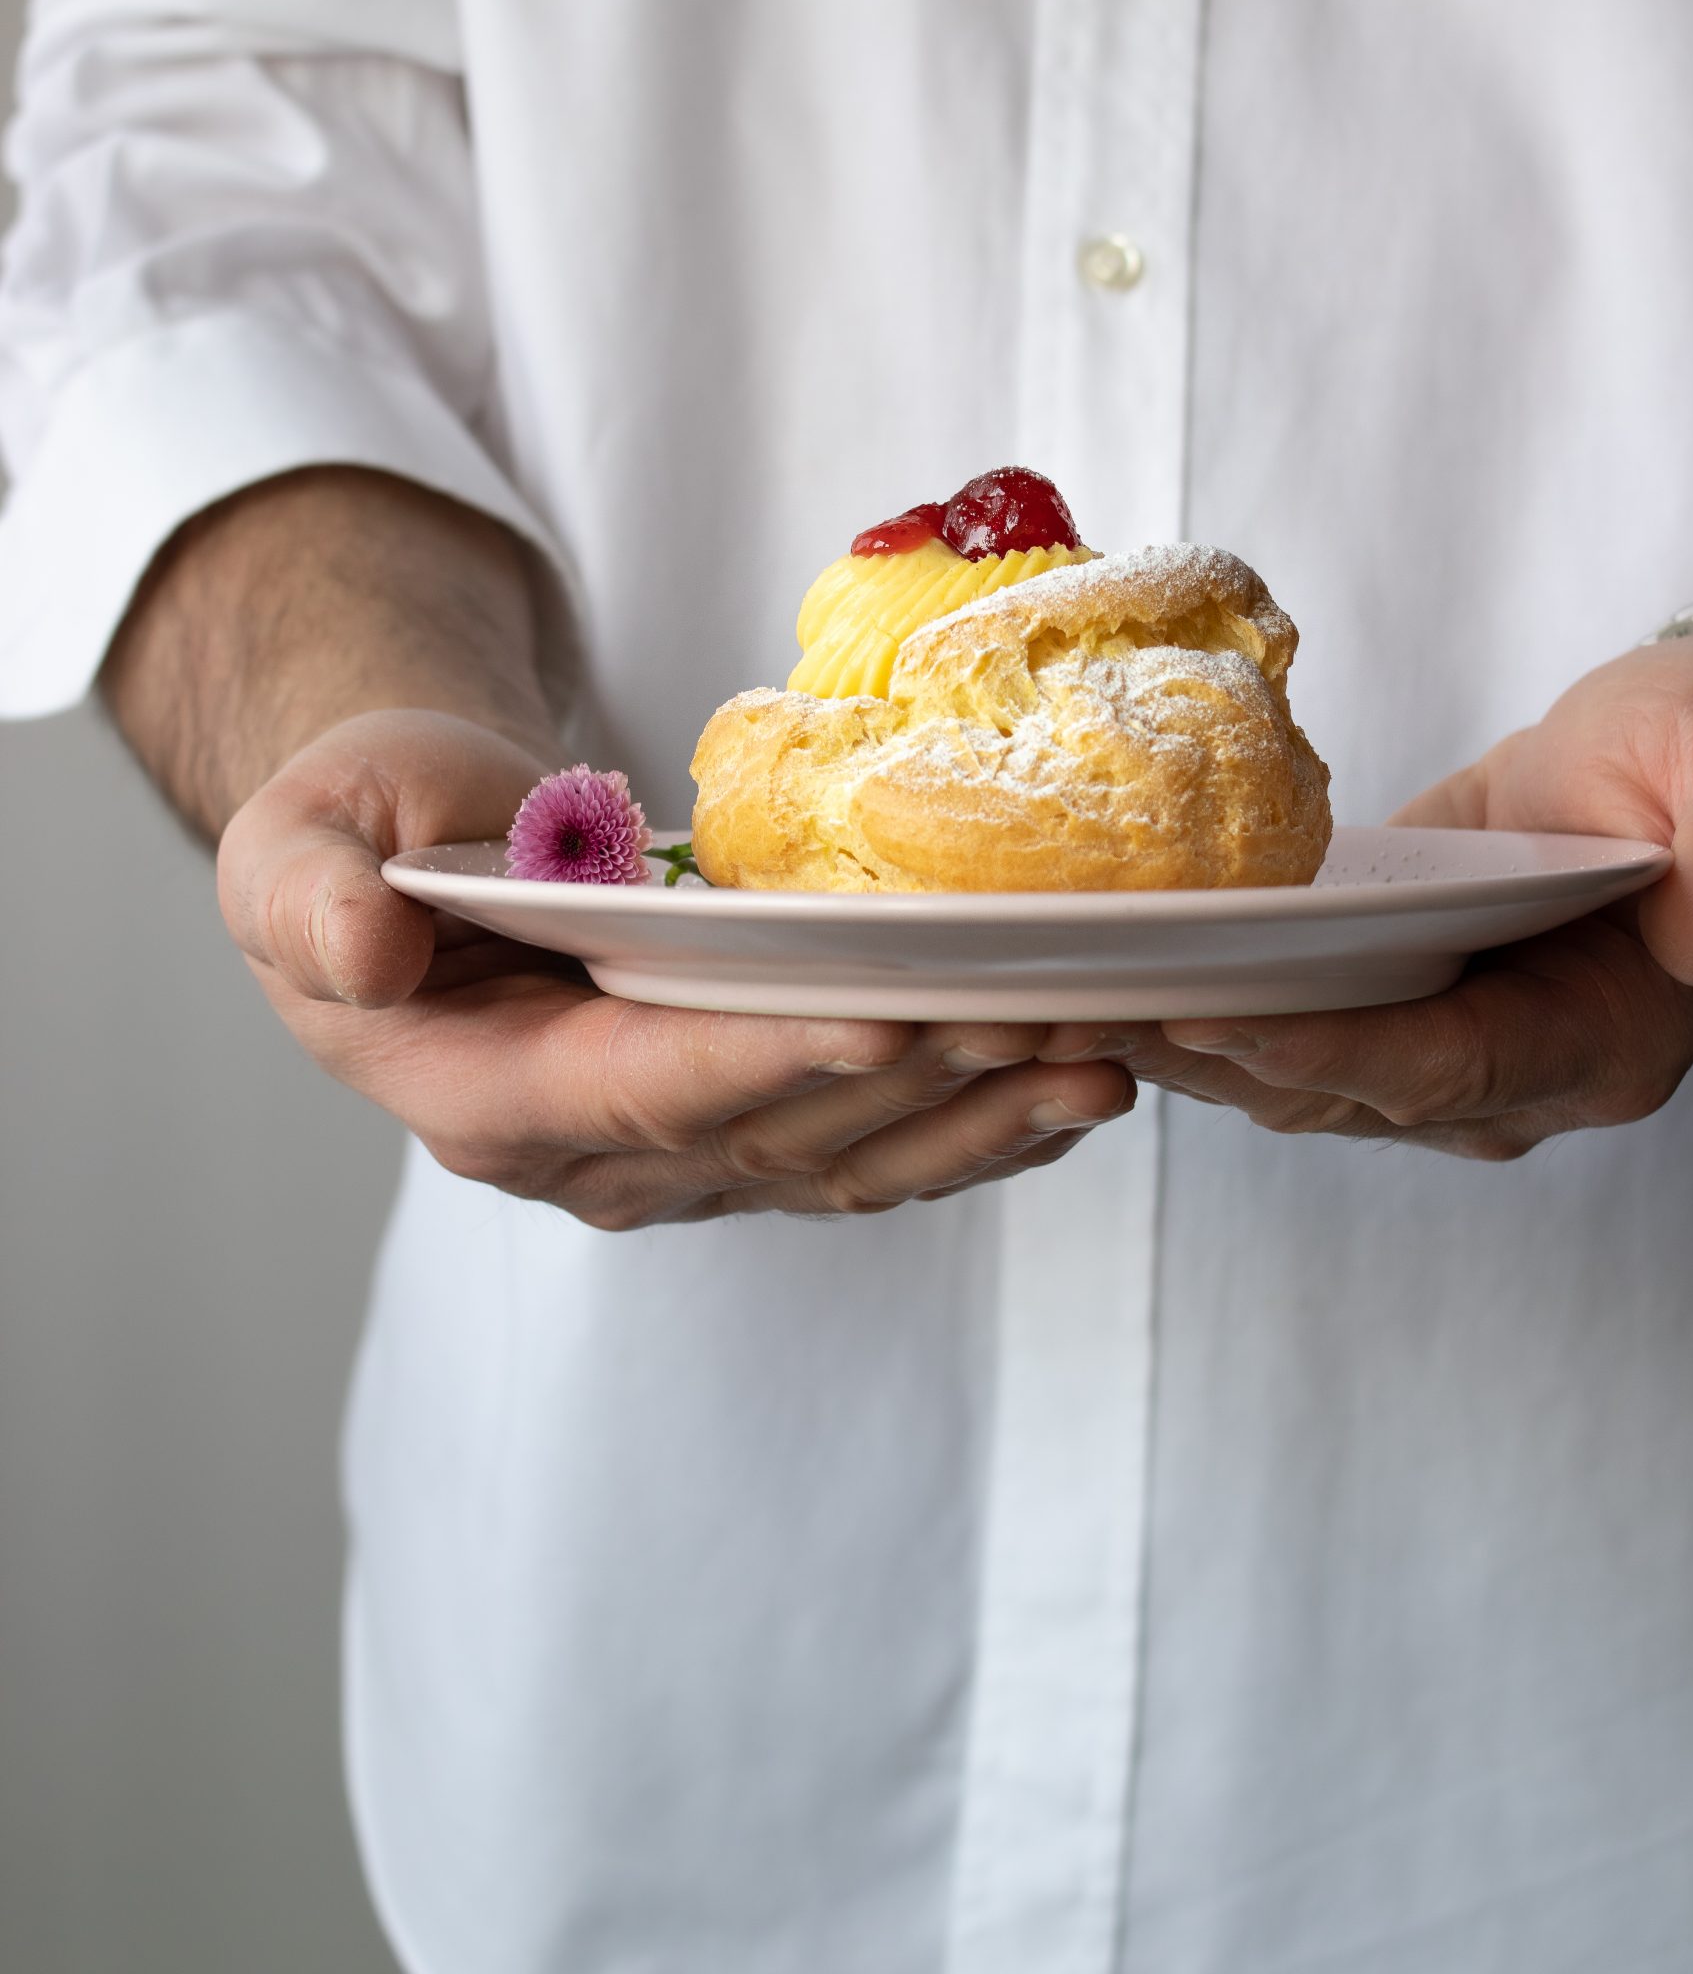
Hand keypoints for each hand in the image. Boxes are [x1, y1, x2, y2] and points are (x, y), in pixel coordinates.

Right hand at [216, 709, 1135, 1225]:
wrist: (420, 854)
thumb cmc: (364, 831)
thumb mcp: (294, 842)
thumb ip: (310, 899)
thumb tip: (366, 953)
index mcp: (480, 1094)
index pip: (634, 1090)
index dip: (761, 1060)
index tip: (888, 1015)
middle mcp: (589, 1154)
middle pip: (771, 1134)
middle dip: (913, 1081)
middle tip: (1044, 1017)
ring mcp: (676, 1155)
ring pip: (844, 1163)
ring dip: (974, 1123)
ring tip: (1097, 1061)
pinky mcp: (744, 1128)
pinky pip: (872, 1151)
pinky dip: (976, 1129)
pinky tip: (1072, 1085)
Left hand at [1095, 638, 1692, 1160]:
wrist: (1682, 753)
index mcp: (1596, 1041)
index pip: (1438, 1068)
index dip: (1325, 1053)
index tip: (1208, 1018)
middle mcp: (1509, 1070)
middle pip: (1334, 1091)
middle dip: (1201, 1059)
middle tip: (1071, 1023)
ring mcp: (1440, 1040)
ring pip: (1285, 1073)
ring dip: (1169, 1045)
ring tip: (1045, 1010)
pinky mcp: (1386, 993)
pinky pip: (1276, 1018)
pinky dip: (1189, 1001)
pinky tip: (1091, 971)